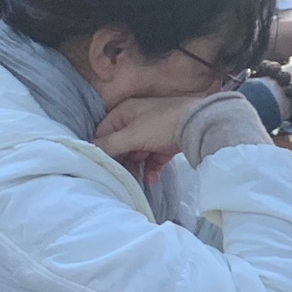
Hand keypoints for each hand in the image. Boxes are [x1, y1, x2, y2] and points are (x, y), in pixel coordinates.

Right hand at [95, 92, 234, 182]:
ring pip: (136, 153)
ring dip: (135, 167)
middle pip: (120, 144)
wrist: (200, 125)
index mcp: (126, 111)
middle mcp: (137, 119)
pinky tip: (152, 180)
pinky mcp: (166, 143)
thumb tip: (90, 150)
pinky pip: (153, 158)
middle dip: (121, 161)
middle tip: (121, 175)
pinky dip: (152, 168)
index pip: (104, 131)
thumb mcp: (133, 134)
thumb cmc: (163, 124)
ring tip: (136, 179)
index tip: (102, 164)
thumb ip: (111, 144)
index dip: (102, 148)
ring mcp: (152, 132)